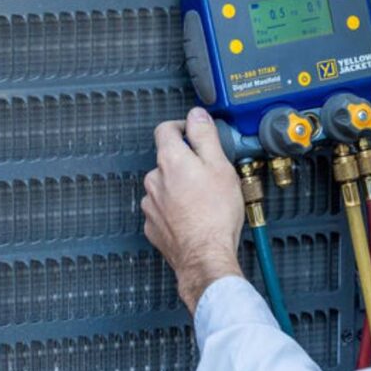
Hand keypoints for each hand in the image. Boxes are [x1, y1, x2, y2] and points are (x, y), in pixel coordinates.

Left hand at [142, 107, 244, 313]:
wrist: (205, 256)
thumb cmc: (215, 214)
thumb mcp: (220, 165)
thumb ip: (205, 135)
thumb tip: (197, 115)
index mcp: (170, 160)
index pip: (165, 128)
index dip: (182, 126)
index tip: (194, 132)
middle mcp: (154, 179)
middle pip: (168, 159)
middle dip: (187, 162)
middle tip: (210, 172)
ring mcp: (151, 204)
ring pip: (165, 185)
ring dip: (181, 186)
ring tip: (206, 199)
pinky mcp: (153, 225)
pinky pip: (163, 208)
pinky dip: (177, 208)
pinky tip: (195, 215)